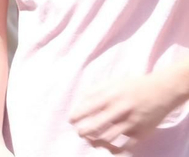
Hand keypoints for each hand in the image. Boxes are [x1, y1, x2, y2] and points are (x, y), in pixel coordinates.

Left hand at [71, 71, 186, 150]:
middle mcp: (119, 110)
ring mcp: (131, 122)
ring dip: (97, 141)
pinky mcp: (141, 132)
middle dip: (83, 132)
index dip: (75, 116)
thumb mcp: (111, 83)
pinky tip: (110, 147)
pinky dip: (115, 149)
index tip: (71, 120)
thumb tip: (78, 101)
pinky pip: (126, 146)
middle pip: (95, 126)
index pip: (86, 109)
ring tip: (92, 140)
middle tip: (80, 133)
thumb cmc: (132, 86)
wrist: (161, 91)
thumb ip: (94, 91)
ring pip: (108, 138)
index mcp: (109, 96)